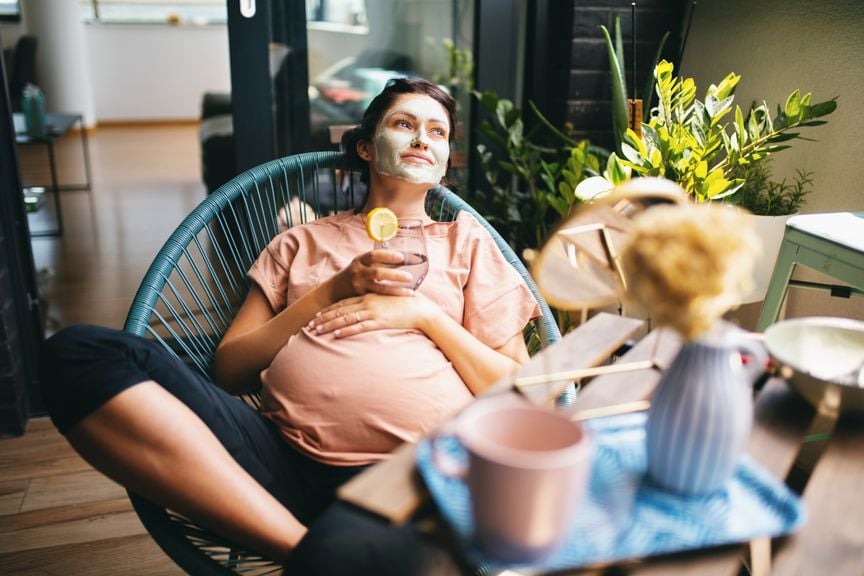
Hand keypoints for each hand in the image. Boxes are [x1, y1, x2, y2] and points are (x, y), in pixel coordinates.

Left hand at [308, 293, 437, 337]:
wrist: (420, 309)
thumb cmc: (405, 305)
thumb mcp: (386, 301)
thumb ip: (375, 304)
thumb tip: (365, 311)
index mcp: (368, 296)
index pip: (343, 303)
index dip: (328, 310)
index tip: (316, 315)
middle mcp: (367, 302)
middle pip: (340, 310)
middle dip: (323, 318)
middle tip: (309, 325)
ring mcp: (373, 312)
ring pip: (345, 319)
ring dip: (329, 325)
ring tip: (316, 332)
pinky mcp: (379, 322)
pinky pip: (360, 327)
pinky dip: (347, 331)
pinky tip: (336, 335)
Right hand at [331, 250, 415, 298]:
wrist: (334, 290)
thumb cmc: (355, 274)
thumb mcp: (362, 264)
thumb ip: (379, 262)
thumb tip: (404, 259)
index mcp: (360, 260)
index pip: (374, 255)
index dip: (387, 255)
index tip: (401, 257)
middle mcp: (358, 272)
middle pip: (378, 273)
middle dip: (395, 275)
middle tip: (410, 277)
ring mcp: (359, 286)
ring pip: (380, 288)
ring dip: (396, 290)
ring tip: (411, 292)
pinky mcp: (360, 298)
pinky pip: (378, 298)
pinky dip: (390, 299)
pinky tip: (402, 302)